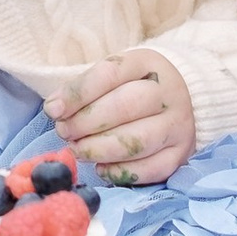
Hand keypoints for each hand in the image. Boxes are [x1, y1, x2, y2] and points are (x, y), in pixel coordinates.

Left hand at [39, 43, 195, 184]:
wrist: (183, 98)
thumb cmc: (134, 86)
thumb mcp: (113, 74)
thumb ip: (84, 89)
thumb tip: (55, 109)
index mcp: (148, 64)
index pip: (109, 74)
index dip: (77, 94)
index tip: (53, 110)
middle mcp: (168, 93)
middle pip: (125, 107)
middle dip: (86, 123)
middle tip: (65, 131)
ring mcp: (179, 125)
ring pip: (136, 141)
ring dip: (99, 149)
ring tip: (78, 150)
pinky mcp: (181, 154)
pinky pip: (151, 169)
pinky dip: (120, 172)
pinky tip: (101, 168)